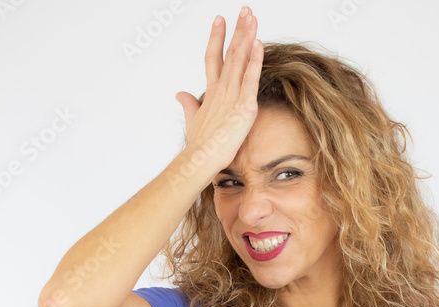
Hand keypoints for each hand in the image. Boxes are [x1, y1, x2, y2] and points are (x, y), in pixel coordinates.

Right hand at [174, 7, 262, 174]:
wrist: (201, 160)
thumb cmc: (199, 145)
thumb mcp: (193, 120)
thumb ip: (189, 104)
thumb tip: (179, 94)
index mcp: (211, 91)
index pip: (213, 57)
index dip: (217, 37)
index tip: (219, 20)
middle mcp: (221, 89)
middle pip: (230, 52)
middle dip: (237, 29)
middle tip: (243, 10)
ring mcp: (232, 96)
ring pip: (240, 60)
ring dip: (246, 37)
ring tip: (251, 17)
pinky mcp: (244, 106)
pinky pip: (251, 78)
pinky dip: (255, 60)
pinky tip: (259, 44)